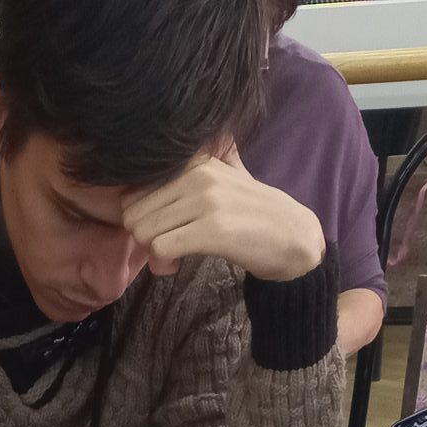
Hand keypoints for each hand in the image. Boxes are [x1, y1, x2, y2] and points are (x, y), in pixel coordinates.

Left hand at [122, 153, 325, 283]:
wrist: (293, 237)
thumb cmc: (253, 214)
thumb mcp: (225, 178)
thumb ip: (194, 171)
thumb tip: (160, 168)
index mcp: (196, 162)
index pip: (135, 190)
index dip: (140, 217)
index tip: (161, 230)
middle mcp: (199, 175)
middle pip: (134, 213)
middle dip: (142, 238)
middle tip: (163, 249)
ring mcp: (207, 201)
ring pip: (143, 231)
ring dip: (152, 253)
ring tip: (172, 257)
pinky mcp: (213, 230)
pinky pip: (161, 248)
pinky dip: (163, 263)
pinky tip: (177, 264)